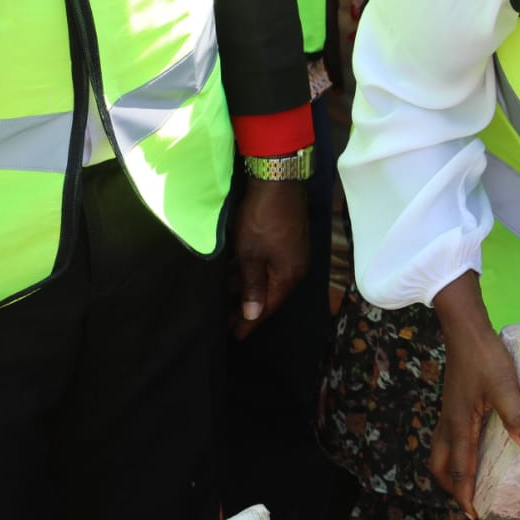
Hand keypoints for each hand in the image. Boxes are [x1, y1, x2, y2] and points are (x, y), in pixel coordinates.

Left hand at [231, 178, 307, 338]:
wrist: (277, 182)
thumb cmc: (261, 219)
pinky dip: (251, 273)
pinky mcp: (285, 242)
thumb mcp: (250, 254)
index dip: (250, 323)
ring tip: (225, 301)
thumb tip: (253, 313)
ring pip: (266, 278)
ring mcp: (291, 253)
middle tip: (225, 322)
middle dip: (247, 308)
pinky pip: (267, 266)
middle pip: (269, 294)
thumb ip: (252, 285)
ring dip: (247, 289)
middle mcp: (294, 268)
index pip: (267, 307)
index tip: (234, 337)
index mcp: (289, 275)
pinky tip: (234, 276)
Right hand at [427, 275, 519, 518]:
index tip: (473, 514)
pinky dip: (454, 452)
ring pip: (440, 451)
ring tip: (466, 481)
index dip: (465, 494)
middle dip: (450, 487)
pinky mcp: (452, 403)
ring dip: (450, 470)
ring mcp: (448, 412)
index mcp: (460, 424)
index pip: (460, 469)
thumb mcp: (504, 385)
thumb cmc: (484, 356)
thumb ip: (516, 415)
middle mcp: (449, 422)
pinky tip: (472, 446)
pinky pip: (447, 437)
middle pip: (440, 465)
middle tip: (467, 502)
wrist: (465, 330)